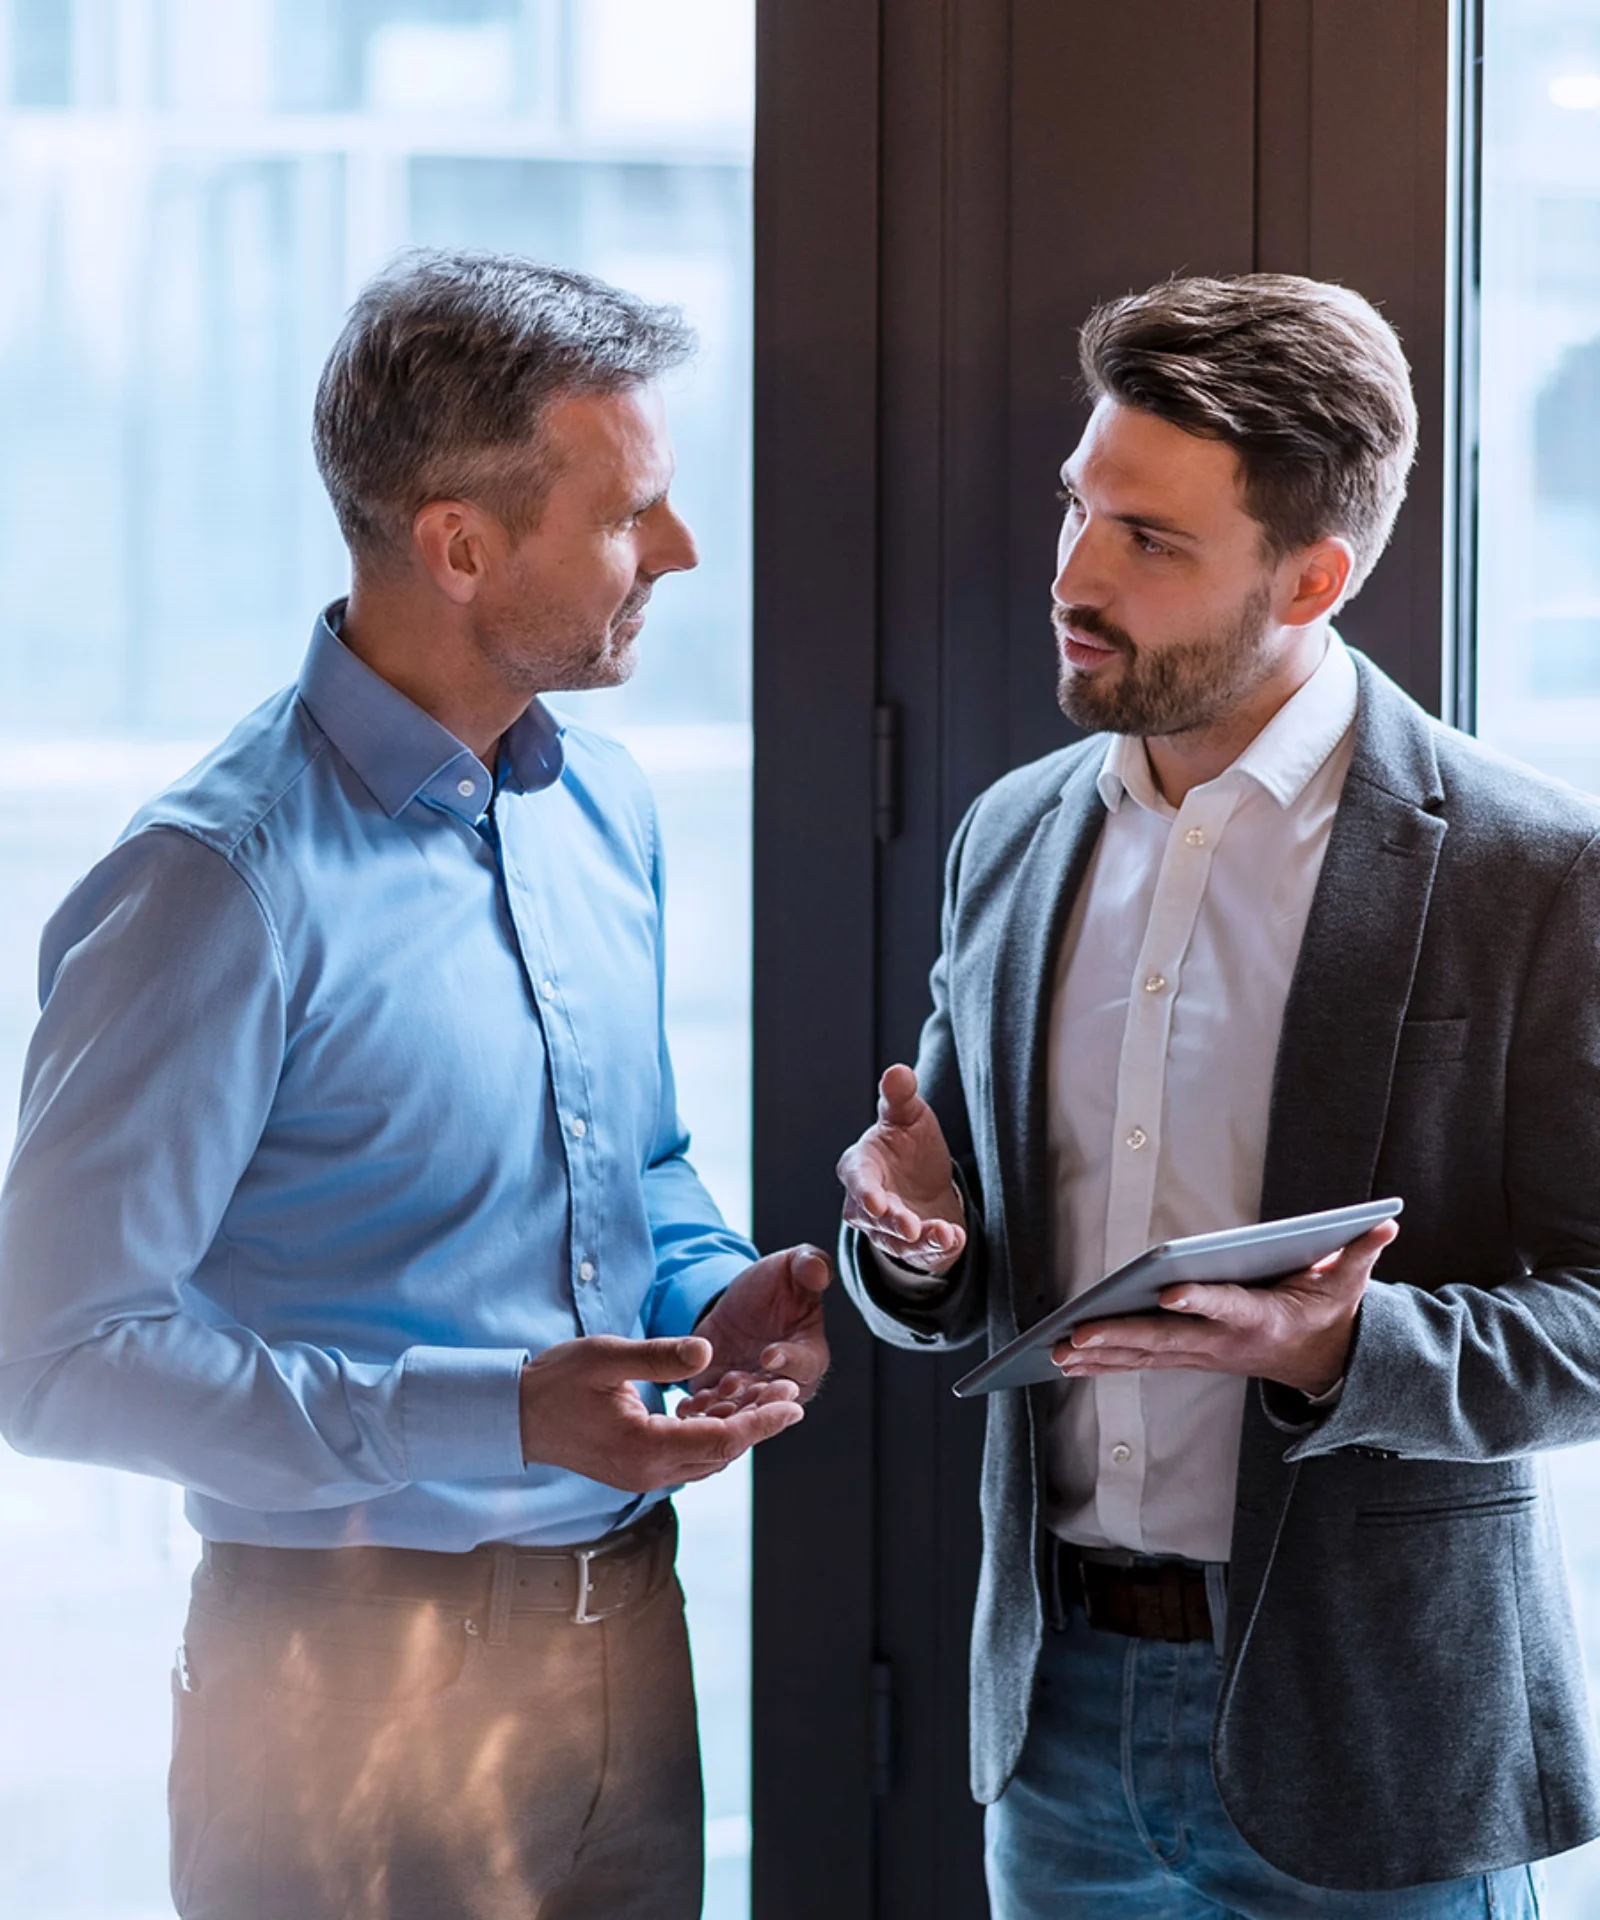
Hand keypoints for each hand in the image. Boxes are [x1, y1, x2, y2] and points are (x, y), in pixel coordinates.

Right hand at [519, 1334, 802, 1491]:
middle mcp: (648, 1472)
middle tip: (788, 1389)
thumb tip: (708, 1352)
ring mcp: (642, 1475)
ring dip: (736, 1425)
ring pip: (707, 1456)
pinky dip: (710, 1429)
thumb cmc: (556, 1383)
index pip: (720, 1441)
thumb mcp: (607, 1357)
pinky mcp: (637, 1468)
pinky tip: (717, 1398)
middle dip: (758, 1421)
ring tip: (758, 1388)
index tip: (793, 1403)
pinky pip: (688, 1454)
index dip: (761, 1422)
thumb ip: (659, 1356)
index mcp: (644, 1448)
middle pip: (721, 1453)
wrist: (515, 1416)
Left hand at [677, 1245, 831, 1418]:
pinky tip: (687, 1405)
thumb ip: (809, 1265)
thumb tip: (818, 1270)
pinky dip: (702, 1410)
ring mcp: (754, 1393)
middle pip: (774, 1398)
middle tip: (733, 1384)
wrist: (739, 1303)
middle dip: (753, 1394)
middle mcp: (786, 1381)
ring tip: (708, 1397)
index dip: (790, 1362)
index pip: (807, 1364)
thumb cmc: (776, 1285)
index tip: (769, 1355)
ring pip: (743, 1409)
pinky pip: (714, 1410)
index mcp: (811, 1352)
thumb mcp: (792, 1266)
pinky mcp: (725, 1397)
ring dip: (727, 1407)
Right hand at [836, 1063, 966, 1274]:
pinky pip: (920, 1254)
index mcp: (860, 1167)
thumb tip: (897, 1072)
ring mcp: (885, 1230)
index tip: (876, 1202)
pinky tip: (955, 1239)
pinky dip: (938, 1249)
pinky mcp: (909, 1248)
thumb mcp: (907, 1115)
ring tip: (944, 1234)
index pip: (857, 1180)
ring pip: (898, 1241)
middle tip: (912, 1227)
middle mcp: (865, 1204)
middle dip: (894, 1223)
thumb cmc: (907, 1143)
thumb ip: (900, 1096)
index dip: (865, 1192)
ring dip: (922, 1240)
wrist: (925, 1179)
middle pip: (875, 1218)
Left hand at [1052, 1220, 1399, 1397]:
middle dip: (1119, 1338)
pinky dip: (1105, 1362)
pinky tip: (1069, 1361)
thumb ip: (1360, 1253)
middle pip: (1167, 1340)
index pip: (1227, 1307)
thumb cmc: (1327, 1311)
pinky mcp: (1190, 1358)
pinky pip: (1142, 1361)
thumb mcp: (1349, 1283)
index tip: (1169, 1293)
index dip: (1200, 1301)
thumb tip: (1386, 1222)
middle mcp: (1225, 1341)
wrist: (1324, 1363)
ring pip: (1146, 1355)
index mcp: (1261, 1316)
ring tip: (1057, 1352)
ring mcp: (1204, 1354)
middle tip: (1075, 1337)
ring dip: (1101, 1355)